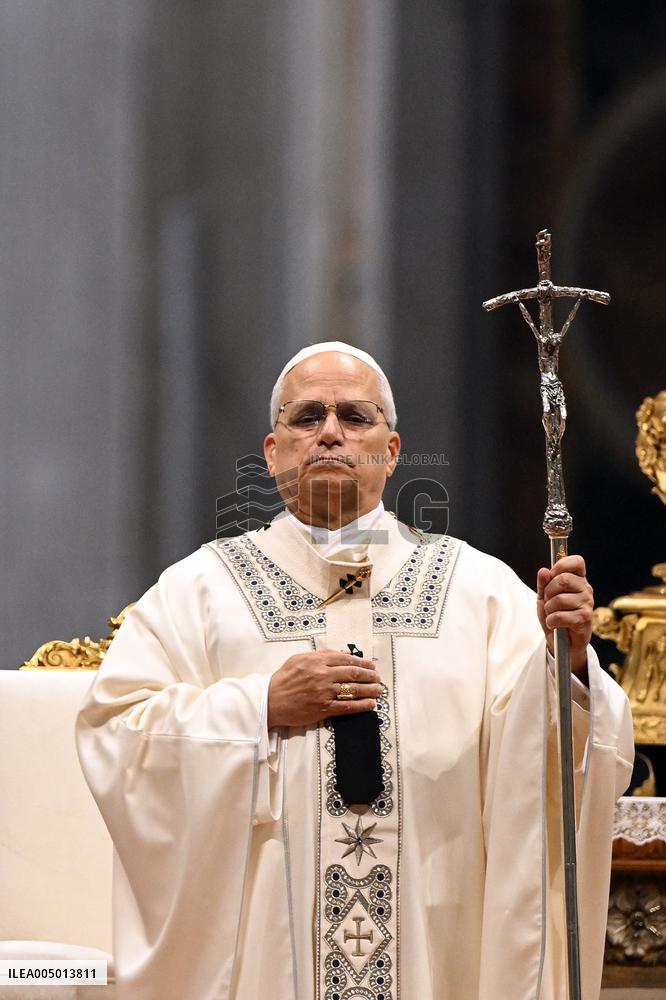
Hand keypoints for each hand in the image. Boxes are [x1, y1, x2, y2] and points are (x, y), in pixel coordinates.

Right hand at [267, 649, 382, 728]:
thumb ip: (320, 655)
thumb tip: (341, 654)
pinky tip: (371, 704)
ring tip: (379, 690)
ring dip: (369, 690)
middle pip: (352, 674)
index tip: (371, 665)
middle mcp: (323, 675)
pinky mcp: (323, 708)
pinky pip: (347, 707)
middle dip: (369, 676)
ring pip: (353, 690)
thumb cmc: (283, 678)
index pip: (345, 660)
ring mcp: (324, 692)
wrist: (271, 700)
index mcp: (317, 661)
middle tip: (378, 677)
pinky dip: (361, 706)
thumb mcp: (299, 659)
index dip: (361, 662)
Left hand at [536, 555, 593, 679]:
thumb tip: (543, 571)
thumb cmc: (555, 616)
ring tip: (552, 615)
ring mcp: (587, 604)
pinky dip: (551, 621)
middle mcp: (586, 590)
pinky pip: (561, 615)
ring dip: (549, 609)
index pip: (577, 562)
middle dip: (548, 591)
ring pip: (559, 599)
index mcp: (578, 580)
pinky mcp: (585, 619)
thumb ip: (543, 583)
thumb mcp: (544, 598)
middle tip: (548, 601)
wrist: (562, 643)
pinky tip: (554, 624)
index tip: (553, 574)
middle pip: (563, 579)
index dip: (562, 564)